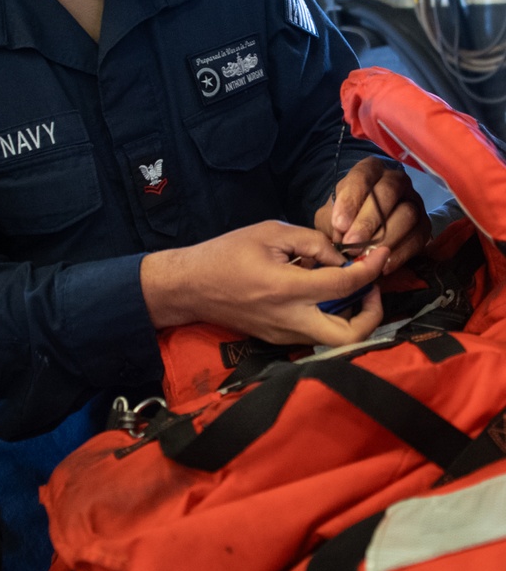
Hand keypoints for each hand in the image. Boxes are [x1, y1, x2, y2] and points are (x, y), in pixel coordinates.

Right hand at [141, 220, 389, 346]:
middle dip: (372, 314)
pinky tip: (319, 294)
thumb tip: (340, 258)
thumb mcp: (268, 232)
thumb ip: (311, 241)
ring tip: (345, 287)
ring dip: (350, 315)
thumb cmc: (224, 254)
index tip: (381, 254)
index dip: (371, 268)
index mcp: (287, 288)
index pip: (345, 284)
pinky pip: (314, 333)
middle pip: (351, 336)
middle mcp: (290, 318)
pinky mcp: (277, 338)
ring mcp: (284, 334)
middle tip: (369, 288)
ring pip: (334, 339)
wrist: (189, 287)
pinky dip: (328, 315)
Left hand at [315, 157, 430, 272]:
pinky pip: (417, 238)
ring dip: (384, 238)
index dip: (351, 201)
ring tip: (366, 257)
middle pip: (387, 193)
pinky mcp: (424, 225)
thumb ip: (331, 222)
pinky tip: (383, 265)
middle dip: (368, 221)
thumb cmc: (344, 218)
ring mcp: (414, 201)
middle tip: (351, 244)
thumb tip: (340, 236)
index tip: (339, 224)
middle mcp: (395, 181)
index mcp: (370, 170)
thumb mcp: (330, 215)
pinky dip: (400, 254)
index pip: (362, 177)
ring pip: (406, 215)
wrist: (365, 233)